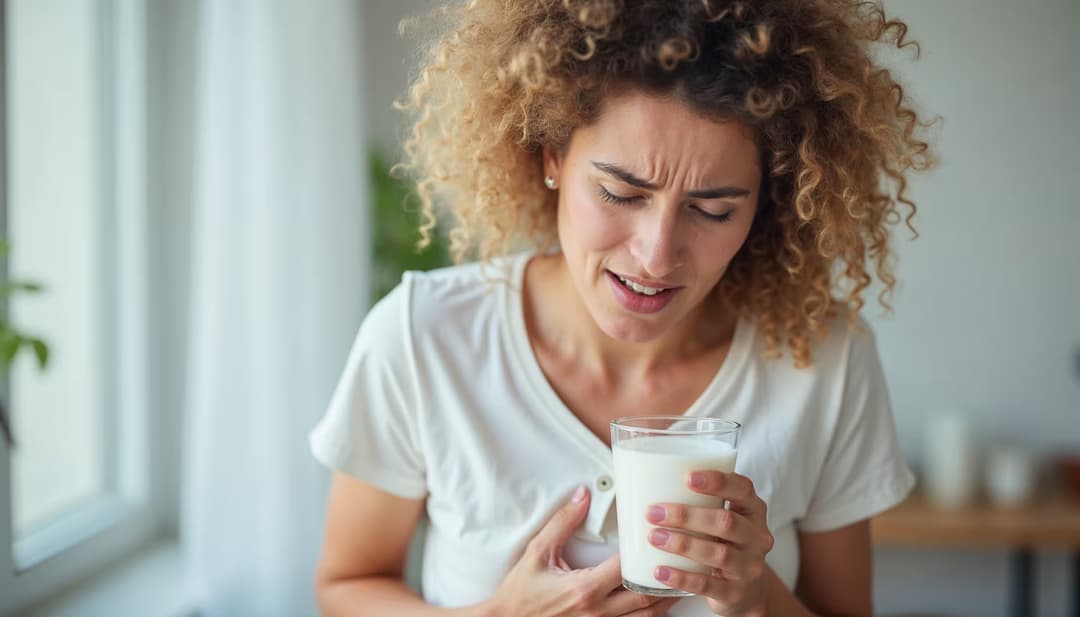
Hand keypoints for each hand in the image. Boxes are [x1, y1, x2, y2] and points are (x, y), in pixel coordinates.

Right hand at [485, 486, 680, 616]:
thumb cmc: (520, 591)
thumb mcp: (538, 552)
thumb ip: (562, 523)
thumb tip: (583, 496)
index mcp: (584, 590)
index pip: (627, 569)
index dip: (647, 553)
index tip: (658, 535)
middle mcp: (597, 613)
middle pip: (646, 597)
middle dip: (668, 579)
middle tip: (685, 558)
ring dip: (665, 601)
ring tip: (682, 581)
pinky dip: (649, 616)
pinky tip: (657, 603)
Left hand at [644, 471, 774, 616]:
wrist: (746, 591)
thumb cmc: (725, 543)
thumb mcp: (721, 519)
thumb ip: (700, 502)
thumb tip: (648, 485)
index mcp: (753, 511)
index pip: (743, 489)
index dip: (718, 481)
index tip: (687, 478)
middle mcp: (757, 538)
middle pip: (727, 522)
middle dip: (687, 516)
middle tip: (653, 513)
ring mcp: (749, 567)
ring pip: (719, 554)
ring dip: (682, 544)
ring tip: (653, 537)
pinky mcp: (736, 593)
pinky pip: (708, 585)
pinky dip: (682, 577)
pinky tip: (660, 571)